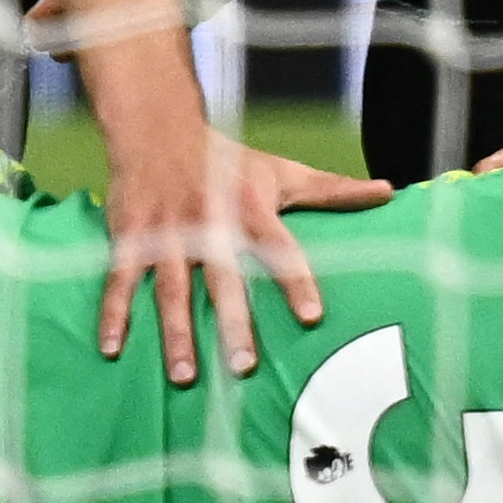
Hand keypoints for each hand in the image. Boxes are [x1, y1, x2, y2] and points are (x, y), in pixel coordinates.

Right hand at [95, 126, 390, 390]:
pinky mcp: (130, 236)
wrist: (157, 126)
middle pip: (221, 278)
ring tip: (182, 376)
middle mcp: (207, 223)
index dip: (294, 279)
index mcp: (247, 208)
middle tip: (243, 367)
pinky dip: (113, 313)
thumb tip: (390, 192)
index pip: (277, 246)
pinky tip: (112, 348)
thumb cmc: (227, 159)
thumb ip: (333, 190)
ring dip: (174, 331)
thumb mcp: (281, 172)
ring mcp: (165, 232)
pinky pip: (120, 279)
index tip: (311, 316)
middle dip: (231, 321)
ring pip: (169, 287)